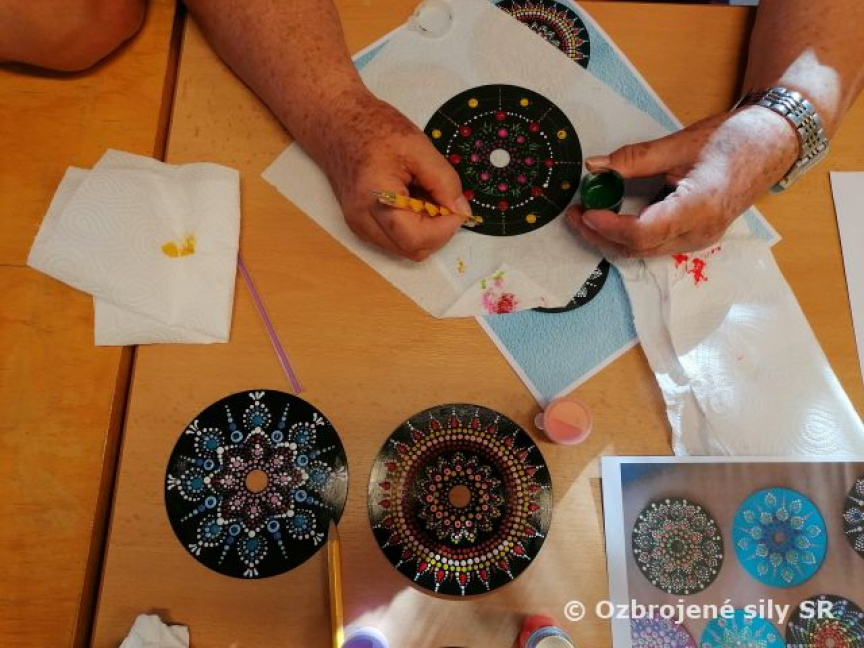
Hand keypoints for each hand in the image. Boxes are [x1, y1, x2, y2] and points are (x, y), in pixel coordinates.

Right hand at [310, 88, 469, 260]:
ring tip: (423, 196)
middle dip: (437, 231)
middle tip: (443, 200)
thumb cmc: (372, 128)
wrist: (336, 123)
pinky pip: (394, 240)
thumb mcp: (418, 146)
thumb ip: (444, 181)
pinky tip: (411, 201)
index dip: (446, 228)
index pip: (418, 239)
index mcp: (377, 200)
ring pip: (405, 249)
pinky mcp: (360, 224)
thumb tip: (461, 209)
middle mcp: (363, 221)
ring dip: (424, 230)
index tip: (457, 206)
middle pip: (413, 251)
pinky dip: (411, 227)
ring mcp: (359, 225)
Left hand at [566, 107, 799, 256]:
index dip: (609, 226)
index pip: (644, 233)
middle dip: (600, 235)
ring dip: (611, 238)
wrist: (774, 145)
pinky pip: (655, 245)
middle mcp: (700, 232)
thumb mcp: (680, 144)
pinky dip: (628, 235)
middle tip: (574, 214)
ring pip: (644, 252)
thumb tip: (595, 166)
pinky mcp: (695, 236)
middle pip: (638, 249)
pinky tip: (611, 218)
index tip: (585, 210)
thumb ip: (634, 159)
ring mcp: (699, 239)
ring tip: (586, 215)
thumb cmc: (736, 139)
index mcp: (701, 207)